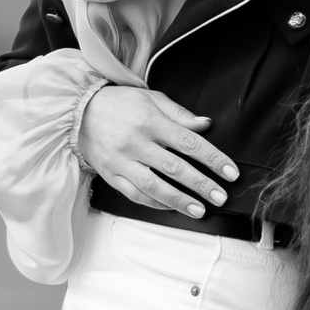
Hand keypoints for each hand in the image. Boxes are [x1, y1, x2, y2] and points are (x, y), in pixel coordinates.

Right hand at [76, 84, 238, 217]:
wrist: (78, 111)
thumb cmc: (120, 104)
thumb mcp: (151, 98)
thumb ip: (180, 114)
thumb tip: (207, 125)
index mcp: (150, 121)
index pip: (189, 142)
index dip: (213, 159)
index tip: (231, 173)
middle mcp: (135, 143)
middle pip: (175, 168)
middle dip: (201, 185)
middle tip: (221, 197)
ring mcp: (121, 162)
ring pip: (154, 187)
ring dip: (180, 201)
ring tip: (200, 210)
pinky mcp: (111, 175)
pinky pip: (135, 195)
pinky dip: (155, 203)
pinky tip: (173, 207)